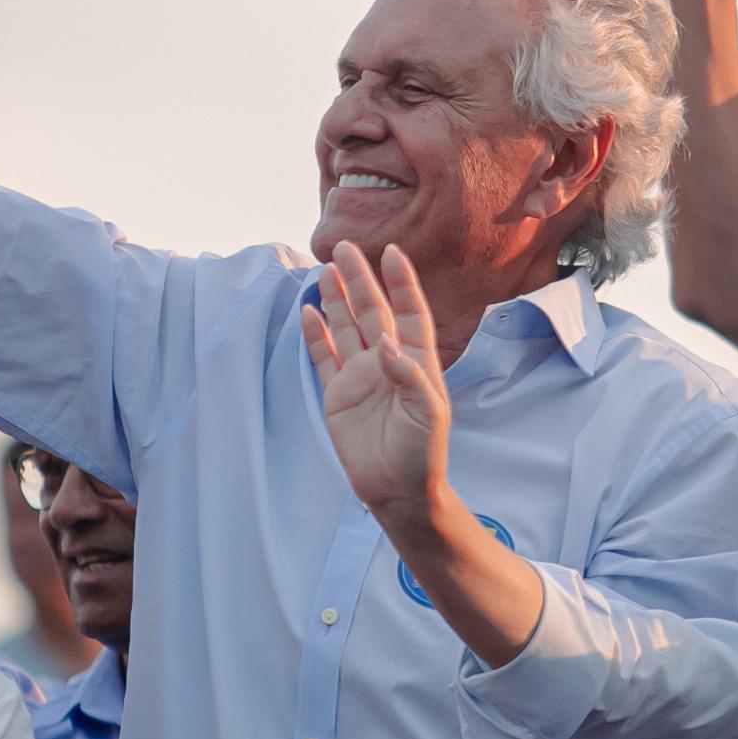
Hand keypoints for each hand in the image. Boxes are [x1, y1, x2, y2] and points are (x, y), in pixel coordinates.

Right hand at [300, 242, 451, 518]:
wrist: (398, 491)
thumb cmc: (422, 453)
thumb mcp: (428, 413)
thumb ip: (409, 375)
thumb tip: (385, 344)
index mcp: (416, 362)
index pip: (408, 313)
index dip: (401, 283)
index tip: (392, 252)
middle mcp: (386, 362)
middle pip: (371, 311)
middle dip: (360, 279)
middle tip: (345, 247)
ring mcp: (360, 376)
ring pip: (345, 327)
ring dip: (336, 299)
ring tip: (326, 269)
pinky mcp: (337, 395)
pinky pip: (323, 357)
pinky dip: (315, 335)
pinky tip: (308, 311)